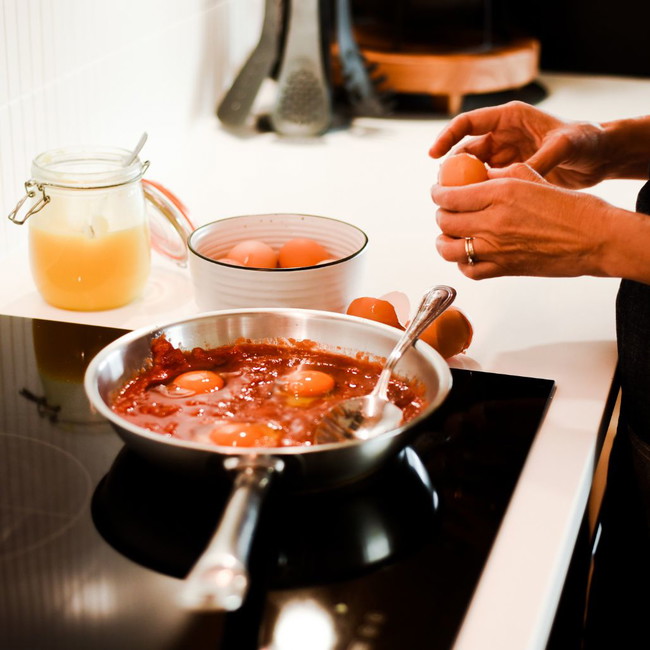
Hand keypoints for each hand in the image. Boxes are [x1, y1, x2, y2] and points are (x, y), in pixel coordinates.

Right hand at [429, 101, 608, 188]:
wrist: (600, 156)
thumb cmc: (586, 140)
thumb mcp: (564, 146)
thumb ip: (538, 160)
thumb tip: (516, 180)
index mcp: (510, 118)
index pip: (468, 123)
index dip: (447, 137)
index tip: (433, 155)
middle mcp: (503, 134)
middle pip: (465, 150)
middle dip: (452, 169)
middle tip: (442, 190)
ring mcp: (505, 154)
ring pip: (473, 170)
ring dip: (464, 185)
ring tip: (456, 204)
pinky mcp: (510, 171)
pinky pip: (486, 182)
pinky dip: (479, 193)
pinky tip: (475, 209)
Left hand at [431, 164, 617, 279]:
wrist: (596, 239)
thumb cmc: (572, 208)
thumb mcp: (534, 178)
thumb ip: (501, 175)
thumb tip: (478, 177)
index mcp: (500, 193)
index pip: (450, 195)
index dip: (438, 193)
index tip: (437, 192)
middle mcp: (493, 221)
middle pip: (445, 221)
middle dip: (440, 214)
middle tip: (444, 211)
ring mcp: (496, 248)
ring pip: (448, 248)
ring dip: (443, 241)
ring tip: (447, 235)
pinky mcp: (503, 269)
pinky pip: (468, 270)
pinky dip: (461, 263)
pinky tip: (466, 255)